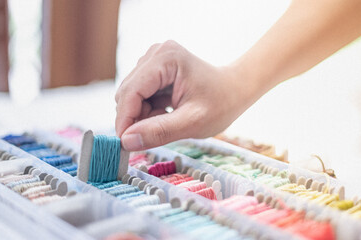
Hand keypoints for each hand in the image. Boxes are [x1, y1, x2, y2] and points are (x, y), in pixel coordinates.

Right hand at [115, 40, 258, 150]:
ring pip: (131, 95)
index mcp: (165, 59)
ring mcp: (154, 60)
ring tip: (168, 122)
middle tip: (153, 136)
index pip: (131, 91)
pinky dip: (148, 110)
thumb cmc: (221, 103)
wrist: (236, 90)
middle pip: (127, 93)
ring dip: (142, 115)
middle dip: (134, 118)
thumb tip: (126, 141)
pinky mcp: (155, 70)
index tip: (126, 144)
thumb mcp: (192, 122)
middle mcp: (156, 53)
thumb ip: (159, 132)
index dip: (124, 119)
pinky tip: (166, 114)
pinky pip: (139, 95)